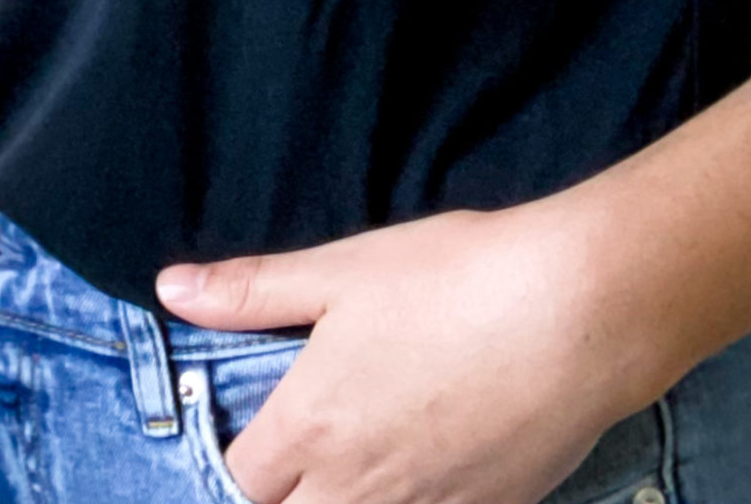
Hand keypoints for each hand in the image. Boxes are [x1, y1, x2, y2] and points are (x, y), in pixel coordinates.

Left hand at [154, 198, 654, 503]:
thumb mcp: (344, 269)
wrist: (579, 312)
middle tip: (303, 456)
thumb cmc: (456, 277)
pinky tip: (431, 465)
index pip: (239, 483)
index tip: (257, 436)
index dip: (242, 463)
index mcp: (310, 427)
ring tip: (364, 461)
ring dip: (347, 498)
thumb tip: (171, 288)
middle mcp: (356, 488)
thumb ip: (252, 290)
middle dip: (285, 494)